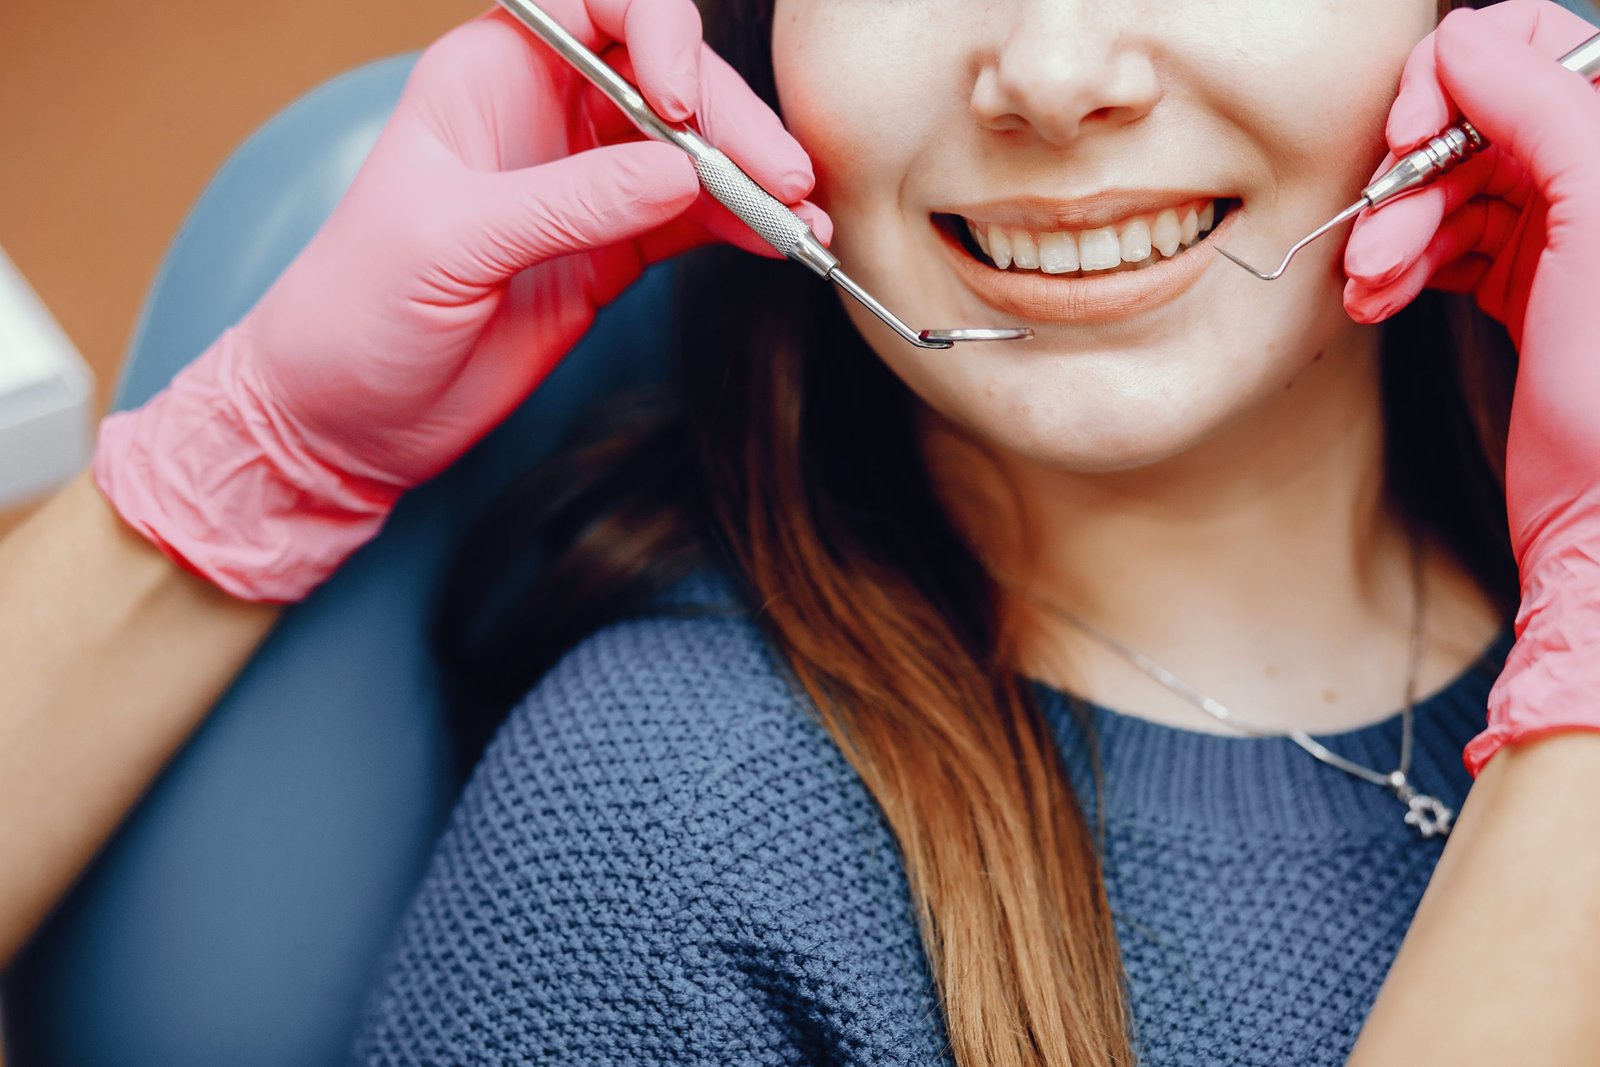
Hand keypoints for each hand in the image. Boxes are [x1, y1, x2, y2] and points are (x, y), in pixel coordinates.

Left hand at [93, 0, 828, 602]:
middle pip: (665, 79)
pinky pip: (693, 219)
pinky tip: (776, 241)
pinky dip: (739, 228)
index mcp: (490, 73)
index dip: (654, 31)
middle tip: (782, 179)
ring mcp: (586, 183)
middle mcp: (546, 113)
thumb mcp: (452, 241)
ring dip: (752, 178)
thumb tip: (683, 172)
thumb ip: (570, 201)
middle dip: (730, 122)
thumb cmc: (357, 310)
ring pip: (692, 151)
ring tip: (802, 219)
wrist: (346, 417)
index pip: (594, 4)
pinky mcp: (612, 249)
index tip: (679, 102)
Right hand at [1342, 0, 1599, 775]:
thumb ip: (1541, 112)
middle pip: (1480, 120)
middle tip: (1381, 239)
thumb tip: (1466, 39)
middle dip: (1412, 177)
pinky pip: (1447, 242)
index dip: (1461, 77)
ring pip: (1451, 185)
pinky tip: (1381, 296)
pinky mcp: (1528, 285)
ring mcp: (1566, 233)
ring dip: (1396, 229)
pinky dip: (1404, 264)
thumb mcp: (1592, 227)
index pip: (1539, 48)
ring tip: (1373, 283)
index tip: (1413, 132)